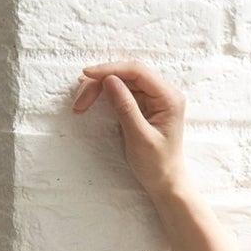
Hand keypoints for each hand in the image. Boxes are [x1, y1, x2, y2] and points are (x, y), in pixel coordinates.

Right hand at [71, 60, 189, 196]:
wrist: (165, 182)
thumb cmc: (157, 164)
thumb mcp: (140, 137)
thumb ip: (126, 107)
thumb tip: (109, 79)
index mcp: (169, 98)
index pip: (138, 72)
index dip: (110, 69)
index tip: (87, 75)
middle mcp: (163, 93)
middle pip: (127, 74)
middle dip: (101, 82)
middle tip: (80, 101)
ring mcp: (153, 98)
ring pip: (121, 81)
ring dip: (99, 89)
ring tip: (80, 103)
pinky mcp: (144, 104)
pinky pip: (121, 91)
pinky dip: (104, 94)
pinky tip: (89, 97)